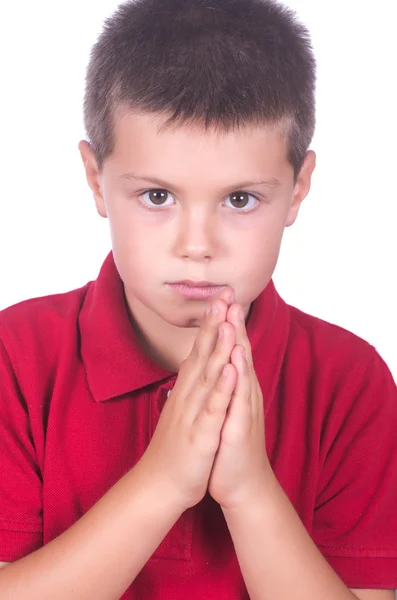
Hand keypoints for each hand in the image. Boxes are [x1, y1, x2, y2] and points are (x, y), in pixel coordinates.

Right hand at [138, 290, 237, 512]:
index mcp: (188, 390)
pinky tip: (229, 368)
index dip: (210, 324)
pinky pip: (213, 407)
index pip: (199, 349)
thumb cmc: (174, 447)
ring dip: (218, 346)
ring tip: (226, 319)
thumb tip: (192, 365)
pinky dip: (221, 387)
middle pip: (202, 353)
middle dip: (214, 323)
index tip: (219, 298)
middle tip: (222, 294)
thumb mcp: (182, 410)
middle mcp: (189, 395)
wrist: (160, 484)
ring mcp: (194, 412)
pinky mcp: (201, 433)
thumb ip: (188, 386)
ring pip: (208, 374)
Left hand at [208, 299, 272, 510]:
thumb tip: (217, 363)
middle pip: (238, 351)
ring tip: (233, 315)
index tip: (220, 295)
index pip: (231, 348)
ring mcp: (244, 409)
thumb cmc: (228, 445)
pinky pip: (238, 400)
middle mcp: (243, 393)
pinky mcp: (241, 428)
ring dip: (237, 342)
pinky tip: (236, 362)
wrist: (241, 484)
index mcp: (235, 387)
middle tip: (229, 292)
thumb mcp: (224, 408)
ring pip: (241, 370)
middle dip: (233, 321)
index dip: (226, 322)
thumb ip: (223, 385)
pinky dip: (237, 380)